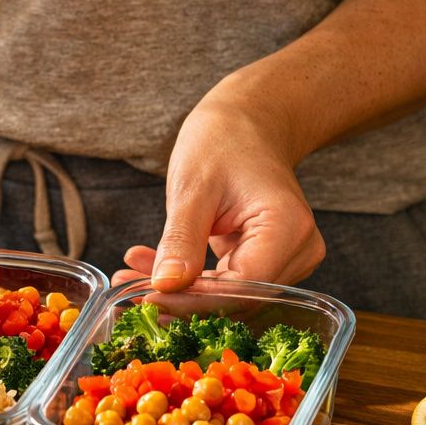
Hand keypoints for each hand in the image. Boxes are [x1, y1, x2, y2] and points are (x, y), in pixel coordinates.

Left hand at [113, 95, 324, 290]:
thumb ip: (181, 239)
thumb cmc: (223, 141)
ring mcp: (287, 259)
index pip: (242, 287)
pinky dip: (186, 278)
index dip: (194, 300)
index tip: (147, 299)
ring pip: (227, 295)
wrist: (245, 123)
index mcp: (288, 229)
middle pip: (236, 298)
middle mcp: (298, 251)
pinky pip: (224, 282)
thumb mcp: (193, 188)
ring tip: (128, 276)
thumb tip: (164, 287)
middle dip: (179, 298)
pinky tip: (146, 267)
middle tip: (127, 292)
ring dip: (177, 290)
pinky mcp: (266, 262)